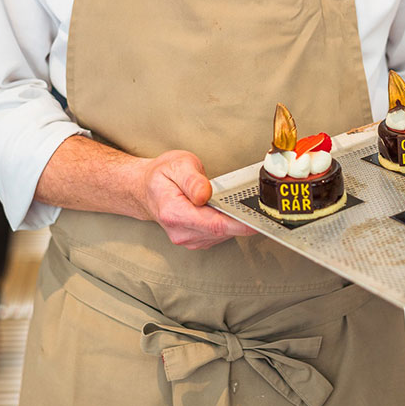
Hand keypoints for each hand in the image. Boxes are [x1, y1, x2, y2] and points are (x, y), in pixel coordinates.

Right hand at [138, 150, 255, 249]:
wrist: (146, 189)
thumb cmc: (162, 175)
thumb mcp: (177, 164)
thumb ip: (192, 179)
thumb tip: (205, 194)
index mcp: (174, 213)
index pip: (213, 224)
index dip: (238, 224)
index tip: (257, 220)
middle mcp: (181, 232)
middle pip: (221, 231)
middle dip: (241, 219)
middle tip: (258, 204)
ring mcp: (188, 239)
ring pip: (222, 234)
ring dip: (234, 220)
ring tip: (238, 201)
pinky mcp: (195, 240)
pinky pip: (219, 235)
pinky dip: (228, 223)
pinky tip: (227, 209)